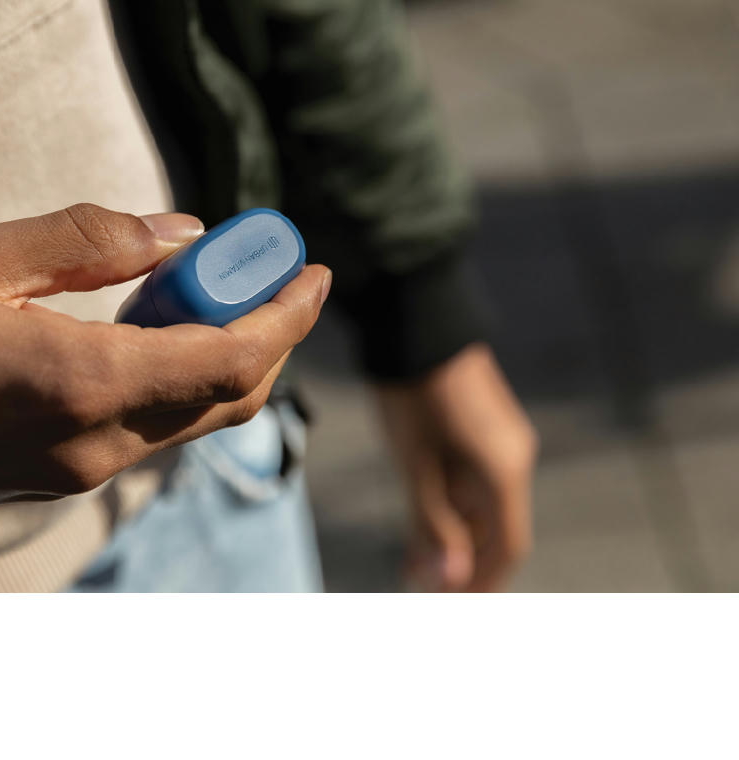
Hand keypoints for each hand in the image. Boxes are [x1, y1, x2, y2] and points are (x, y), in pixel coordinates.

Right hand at [0, 203, 330, 536]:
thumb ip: (91, 241)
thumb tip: (181, 232)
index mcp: (80, 385)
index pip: (229, 360)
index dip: (285, 315)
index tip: (314, 271)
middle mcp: (93, 445)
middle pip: (226, 396)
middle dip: (268, 332)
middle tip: (270, 269)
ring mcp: (74, 471)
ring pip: (191, 416)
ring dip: (221, 352)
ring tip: (210, 284)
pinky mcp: (54, 476)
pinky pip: (148, 427)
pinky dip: (176, 376)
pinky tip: (156, 326)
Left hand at [375, 343, 536, 591]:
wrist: (416, 323)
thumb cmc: (413, 395)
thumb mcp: (416, 463)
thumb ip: (434, 520)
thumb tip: (451, 576)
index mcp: (504, 471)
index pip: (507, 546)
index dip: (481, 580)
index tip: (450, 602)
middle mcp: (513, 457)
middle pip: (495, 527)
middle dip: (460, 558)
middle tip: (417, 578)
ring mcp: (501, 438)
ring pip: (483, 502)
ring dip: (453, 531)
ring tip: (412, 551)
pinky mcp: (485, 423)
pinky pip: (477, 477)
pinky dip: (453, 501)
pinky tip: (422, 509)